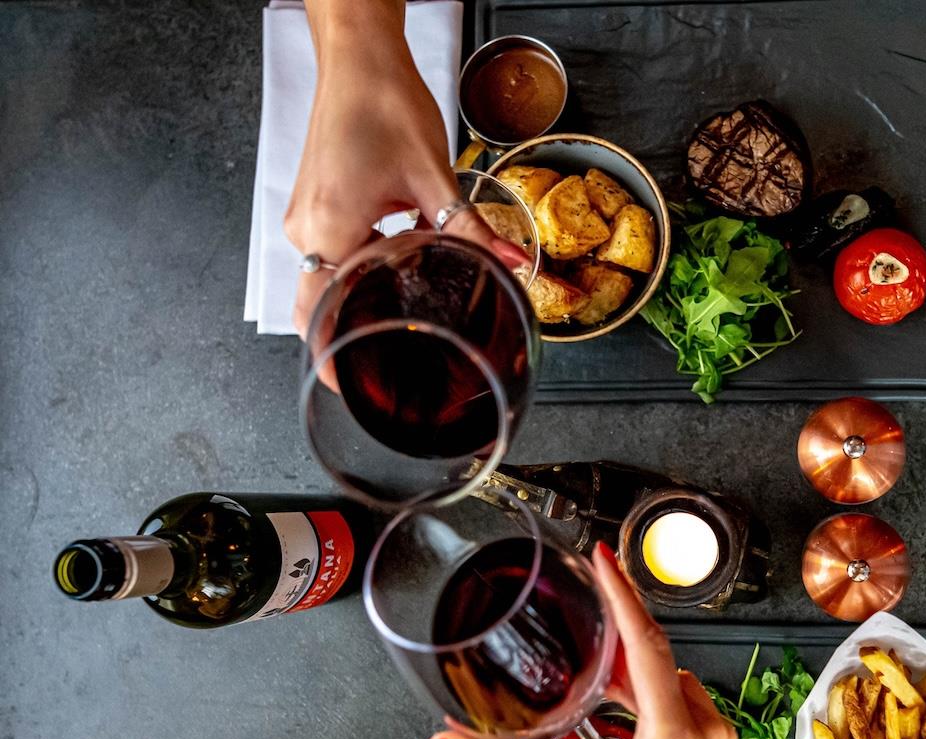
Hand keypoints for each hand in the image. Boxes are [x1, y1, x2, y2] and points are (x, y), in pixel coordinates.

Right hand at [284, 2, 509, 335]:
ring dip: (371, 288)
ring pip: (333, 276)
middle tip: (403, 343)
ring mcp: (307, 217)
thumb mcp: (436, 177)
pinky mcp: (317, 205)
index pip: (319, 315)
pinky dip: (367, 261)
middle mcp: (308, 229)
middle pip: (325, 302)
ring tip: (413, 293)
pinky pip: (337, 251)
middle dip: (361, 325)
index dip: (333, 355)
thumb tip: (511, 264)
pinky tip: (404, 254)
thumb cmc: (383, 103)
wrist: (360, 59)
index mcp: (330, 229)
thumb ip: (471, 230)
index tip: (352, 385)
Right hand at [428, 544, 763, 738]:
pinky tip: (621, 695)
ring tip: (593, 659)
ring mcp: (719, 736)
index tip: (603, 558)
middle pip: (657, 655)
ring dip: (634, 665)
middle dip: (620, 624)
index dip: (624, 596)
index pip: (647, 647)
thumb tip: (448, 737)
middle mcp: (706, 730)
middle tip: (588, 588)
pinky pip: (684, 696)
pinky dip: (652, 689)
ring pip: (672, 675)